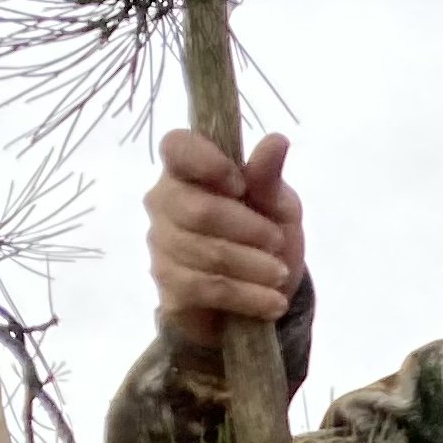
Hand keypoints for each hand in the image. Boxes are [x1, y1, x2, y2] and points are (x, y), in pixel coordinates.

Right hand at [146, 129, 304, 347]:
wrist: (260, 298)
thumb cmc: (264, 240)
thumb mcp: (278, 208)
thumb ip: (268, 177)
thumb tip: (277, 140)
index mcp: (188, 170)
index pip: (176, 147)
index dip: (207, 162)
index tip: (241, 185)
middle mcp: (164, 201)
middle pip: (198, 210)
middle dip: (249, 229)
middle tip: (277, 242)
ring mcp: (161, 244)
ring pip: (207, 252)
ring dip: (254, 266)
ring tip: (280, 275)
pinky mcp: (168, 285)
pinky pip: (207, 288)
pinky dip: (248, 296)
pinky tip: (273, 302)